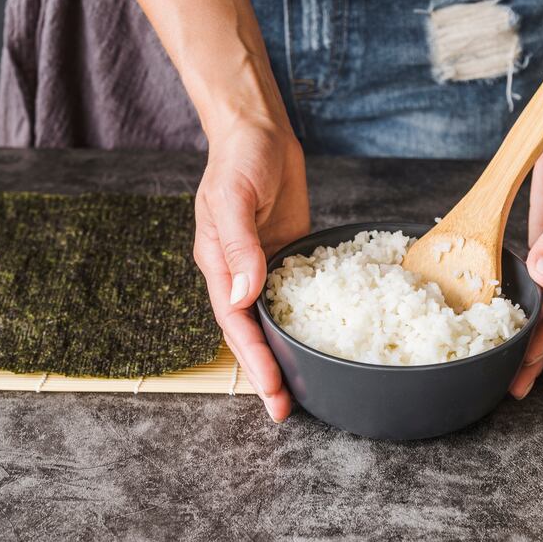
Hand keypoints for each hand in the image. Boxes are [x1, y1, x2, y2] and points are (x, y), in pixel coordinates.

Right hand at [194, 119, 309, 421]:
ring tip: (302, 391)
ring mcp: (263, 268)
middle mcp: (238, 274)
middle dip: (267, 373)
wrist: (259, 131)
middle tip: (286, 410)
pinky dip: (305, 323)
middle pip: (251, 334)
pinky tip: (324, 343)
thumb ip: (239, 245)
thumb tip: (244, 295)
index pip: (235, 324)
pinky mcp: (287, 257)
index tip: (271, 390)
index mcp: (218, 265)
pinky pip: (295, 298)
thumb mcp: (234, 196)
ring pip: (272, 323)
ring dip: (285, 356)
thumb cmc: (240, 158)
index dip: (253, 360)